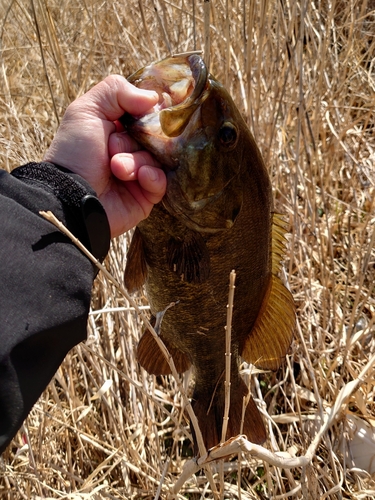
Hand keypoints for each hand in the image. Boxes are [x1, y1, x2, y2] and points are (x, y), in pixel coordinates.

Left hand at [44, 75, 165, 236]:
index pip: (146, 113)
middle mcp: (130, 149)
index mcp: (117, 128)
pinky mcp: (146, 196)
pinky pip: (162, 182)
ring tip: (116, 168)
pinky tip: (139, 177)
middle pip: (155, 135)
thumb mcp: (87, 110)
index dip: (147, 112)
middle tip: (112, 147)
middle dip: (134, 140)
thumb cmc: (74, 152)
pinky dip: (151, 176)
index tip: (143, 112)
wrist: (70, 196)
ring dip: (137, 160)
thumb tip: (154, 97)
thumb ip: (117, 91)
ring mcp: (139, 173)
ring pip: (158, 158)